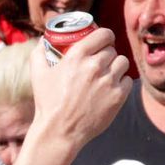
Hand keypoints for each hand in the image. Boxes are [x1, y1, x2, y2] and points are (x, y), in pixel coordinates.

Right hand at [28, 27, 131, 155]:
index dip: (104, 37)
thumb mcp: (37, 74)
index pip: (104, 34)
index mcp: (77, 55)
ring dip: (116, 67)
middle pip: (112, 50)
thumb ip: (39, 53)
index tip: (102, 42)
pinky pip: (127, 81)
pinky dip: (121, 83)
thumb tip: (43, 39)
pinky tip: (111, 88)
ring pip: (122, 63)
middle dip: (106, 54)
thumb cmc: (48, 102)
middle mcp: (95, 65)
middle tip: (100, 63)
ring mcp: (108, 81)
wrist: (59, 130)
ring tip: (107, 74)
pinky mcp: (118, 96)